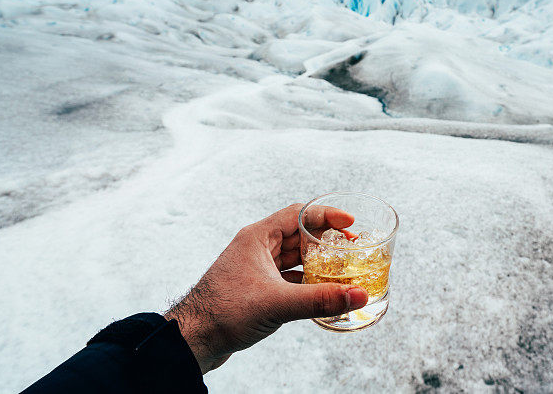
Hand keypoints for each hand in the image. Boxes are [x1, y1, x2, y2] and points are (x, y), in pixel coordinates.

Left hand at [164, 204, 368, 372]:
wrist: (194, 339)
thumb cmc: (224, 312)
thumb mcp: (277, 303)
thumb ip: (320, 298)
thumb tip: (358, 294)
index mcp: (258, 237)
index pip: (298, 213)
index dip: (327, 216)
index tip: (351, 222)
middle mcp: (257, 247)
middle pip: (300, 234)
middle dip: (326, 240)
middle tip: (352, 247)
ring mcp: (256, 267)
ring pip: (294, 257)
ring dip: (317, 261)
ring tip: (342, 267)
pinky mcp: (257, 287)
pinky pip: (288, 277)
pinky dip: (306, 281)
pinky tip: (321, 290)